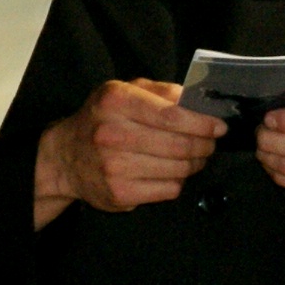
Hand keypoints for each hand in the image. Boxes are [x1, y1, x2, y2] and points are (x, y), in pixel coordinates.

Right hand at [33, 79, 226, 228]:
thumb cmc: (103, 119)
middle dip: (204, 145)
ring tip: (193, 158)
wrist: (65, 156)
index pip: (171, 115)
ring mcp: (114, 166)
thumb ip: (162, 91)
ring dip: (194, 164)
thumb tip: (198, 100)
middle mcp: (111, 133)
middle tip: (210, 144)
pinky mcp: (119, 193)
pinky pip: (168, 190)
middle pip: (178, 145)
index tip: (219, 126)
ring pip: (178, 169)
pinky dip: (178, 181)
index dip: (202, 123)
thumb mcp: (125, 91)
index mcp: (115, 101)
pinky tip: (171, 172)